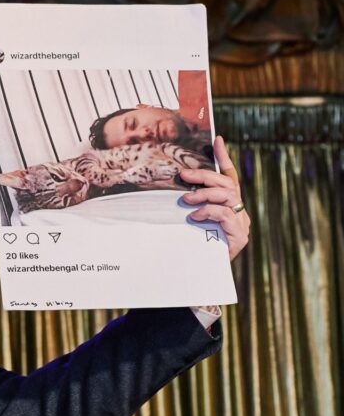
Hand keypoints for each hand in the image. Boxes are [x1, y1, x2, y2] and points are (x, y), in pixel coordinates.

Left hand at [179, 135, 249, 260]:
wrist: (199, 276)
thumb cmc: (192, 247)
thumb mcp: (188, 221)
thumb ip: (189, 205)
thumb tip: (174, 187)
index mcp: (227, 205)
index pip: (228, 176)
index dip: (223, 158)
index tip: (217, 139)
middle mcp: (238, 211)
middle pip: (227, 184)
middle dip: (205, 176)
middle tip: (184, 175)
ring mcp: (241, 223)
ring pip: (229, 196)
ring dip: (205, 194)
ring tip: (187, 199)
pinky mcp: (240, 236)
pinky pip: (226, 214)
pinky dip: (209, 211)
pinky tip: (195, 216)